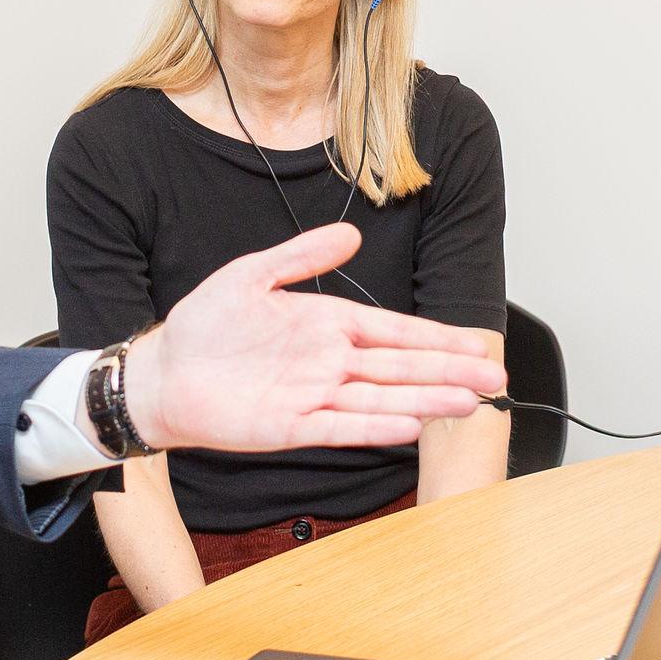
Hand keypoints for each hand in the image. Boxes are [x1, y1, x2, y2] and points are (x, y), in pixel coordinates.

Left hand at [123, 224, 505, 452]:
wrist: (163, 372)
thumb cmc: (205, 326)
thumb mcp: (253, 274)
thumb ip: (301, 255)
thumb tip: (351, 232)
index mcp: (327, 325)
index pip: (394, 331)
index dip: (436, 338)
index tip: (475, 343)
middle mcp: (329, 362)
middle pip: (401, 368)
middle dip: (449, 372)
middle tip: (497, 377)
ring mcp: (313, 396)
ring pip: (381, 400)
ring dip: (425, 402)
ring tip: (469, 403)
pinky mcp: (290, 426)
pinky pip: (340, 426)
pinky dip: (374, 427)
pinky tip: (408, 426)